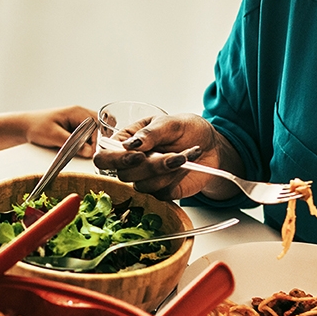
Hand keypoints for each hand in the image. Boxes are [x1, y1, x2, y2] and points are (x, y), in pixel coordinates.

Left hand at [24, 106, 96, 156]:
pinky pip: (87, 135)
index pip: (97, 125)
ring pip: (95, 132)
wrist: (24, 126)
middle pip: (100, 127)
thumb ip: (72, 142)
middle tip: (88, 152)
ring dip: (91, 142)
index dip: (96, 140)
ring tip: (82, 151)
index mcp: (77, 112)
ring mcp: (78, 120)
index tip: (90, 152)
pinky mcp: (75, 127)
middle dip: (96, 141)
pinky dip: (85, 142)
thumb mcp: (53, 135)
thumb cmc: (36, 126)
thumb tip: (89, 151)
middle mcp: (80, 114)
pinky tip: (78, 149)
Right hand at [92, 113, 236, 200]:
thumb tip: (130, 145)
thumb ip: (150, 133)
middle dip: (151, 165)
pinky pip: (160, 193)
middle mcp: (132, 163)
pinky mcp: (161, 191)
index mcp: (126, 142)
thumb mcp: (171, 122)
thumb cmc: (188, 129)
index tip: (137, 155)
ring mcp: (146, 179)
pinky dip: (176, 178)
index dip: (115, 160)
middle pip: (123, 175)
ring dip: (167, 170)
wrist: (212, 146)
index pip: (104, 157)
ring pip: (143, 185)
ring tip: (185, 155)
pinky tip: (187, 165)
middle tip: (171, 154)